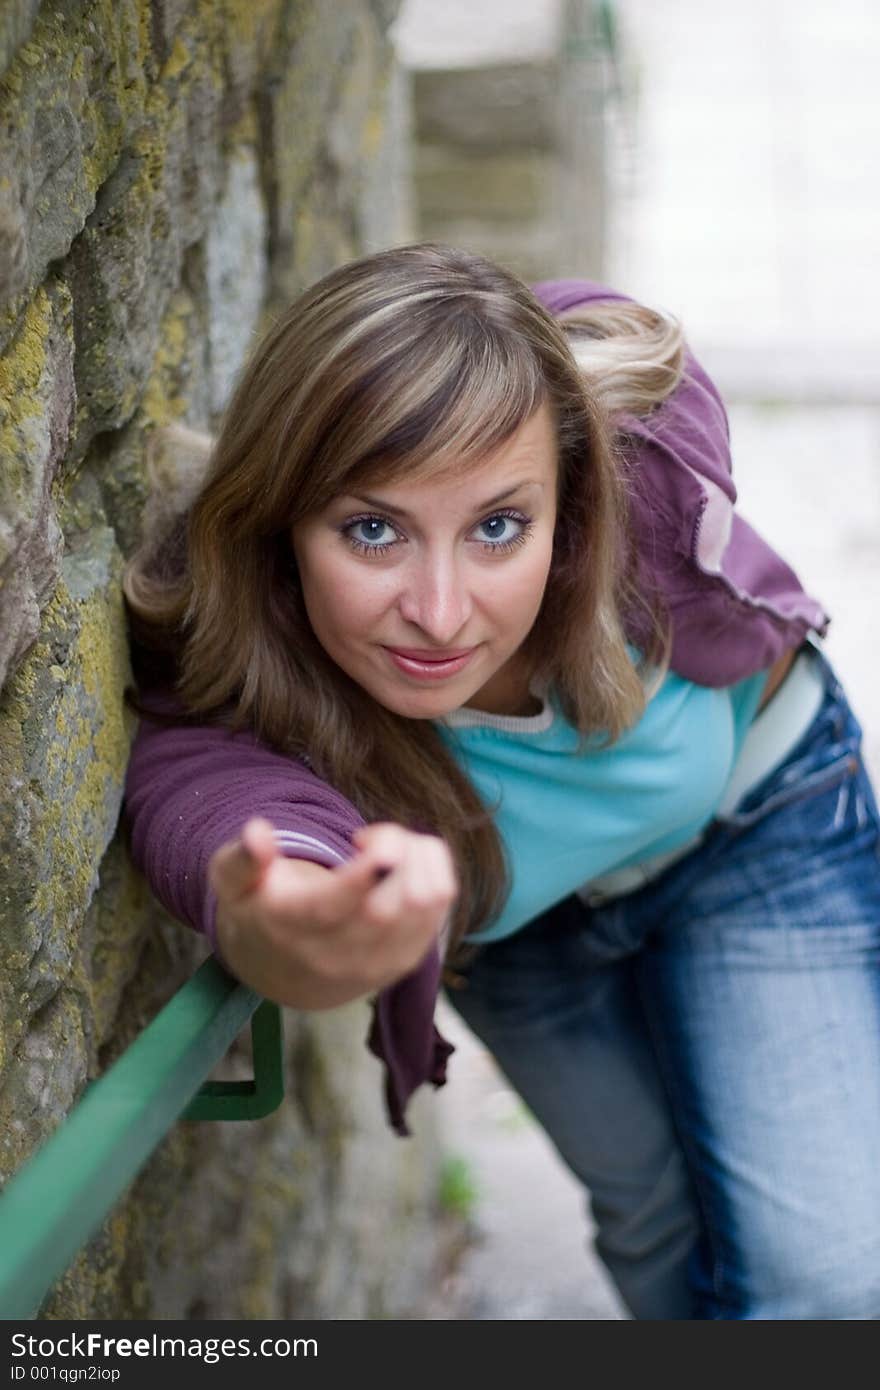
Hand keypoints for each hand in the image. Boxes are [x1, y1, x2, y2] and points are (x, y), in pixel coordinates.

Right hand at [208, 817, 457, 1009]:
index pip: (336, 907)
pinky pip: (440, 903)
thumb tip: (258, 833)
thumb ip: (242, 857)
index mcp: (293, 929)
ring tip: (386, 849)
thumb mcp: (234, 883)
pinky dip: (432, 868)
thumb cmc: (260, 910)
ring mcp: (379, 962)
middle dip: (395, 849)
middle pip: (390, 904)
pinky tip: (402, 865)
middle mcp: (339, 955)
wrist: (284, 973)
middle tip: (367, 836)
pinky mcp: (407, 960)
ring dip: (417, 855)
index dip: (364, 873)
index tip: (367, 840)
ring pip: (425, 900)